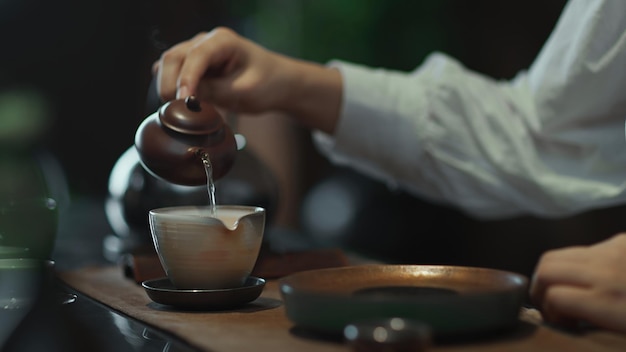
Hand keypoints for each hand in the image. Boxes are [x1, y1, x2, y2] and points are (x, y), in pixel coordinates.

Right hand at [153, 27, 341, 132]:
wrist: (278, 84)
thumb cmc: (267, 84)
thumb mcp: (244, 92)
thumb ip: (215, 92)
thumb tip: (184, 98)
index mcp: (223, 41)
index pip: (196, 56)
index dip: (186, 78)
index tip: (183, 101)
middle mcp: (206, 41)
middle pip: (174, 57)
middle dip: (170, 84)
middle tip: (176, 111)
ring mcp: (198, 51)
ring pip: (169, 64)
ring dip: (168, 86)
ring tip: (179, 110)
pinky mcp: (194, 66)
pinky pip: (173, 73)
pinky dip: (171, 87)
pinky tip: (180, 103)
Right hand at [530, 233, 625, 332]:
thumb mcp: (623, 328)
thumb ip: (593, 321)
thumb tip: (562, 317)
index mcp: (610, 302)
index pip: (554, 296)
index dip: (549, 312)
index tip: (559, 321)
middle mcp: (607, 272)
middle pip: (546, 270)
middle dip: (540, 289)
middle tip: (552, 305)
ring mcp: (613, 251)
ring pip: (556, 255)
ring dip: (553, 274)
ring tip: (565, 290)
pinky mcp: (620, 240)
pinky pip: (582, 250)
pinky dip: (577, 264)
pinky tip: (592, 278)